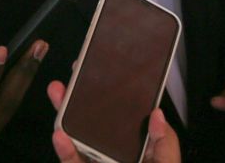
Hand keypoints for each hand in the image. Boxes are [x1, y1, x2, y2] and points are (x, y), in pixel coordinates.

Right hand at [47, 81, 180, 162]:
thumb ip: (165, 145)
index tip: (102, 70)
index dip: (111, 93)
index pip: (121, 116)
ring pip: (77, 138)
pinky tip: (60, 135)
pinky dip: (66, 152)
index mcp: (134, 147)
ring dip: (66, 115)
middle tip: (72, 73)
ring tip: (59, 93)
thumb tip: (157, 113)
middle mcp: (111, 154)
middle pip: (93, 121)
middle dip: (80, 97)